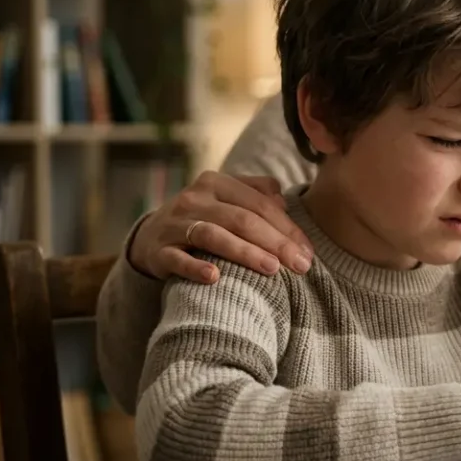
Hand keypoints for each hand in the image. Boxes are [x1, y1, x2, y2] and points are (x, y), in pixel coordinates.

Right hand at [128, 171, 313, 282]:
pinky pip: (178, 259)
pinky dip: (195, 267)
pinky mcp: (159, 251)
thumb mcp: (228, 198)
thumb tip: (283, 202)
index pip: (261, 205)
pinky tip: (215, 277)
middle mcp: (195, 199)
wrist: (152, 236)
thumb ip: (258, 193)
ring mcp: (174, 224)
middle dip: (276, 243)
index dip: (288, 228)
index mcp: (217, 183)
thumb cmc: (205, 218)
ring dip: (245, 253)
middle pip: (242, 220)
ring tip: (272, 269)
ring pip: (214, 236)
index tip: (308, 252)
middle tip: (301, 265)